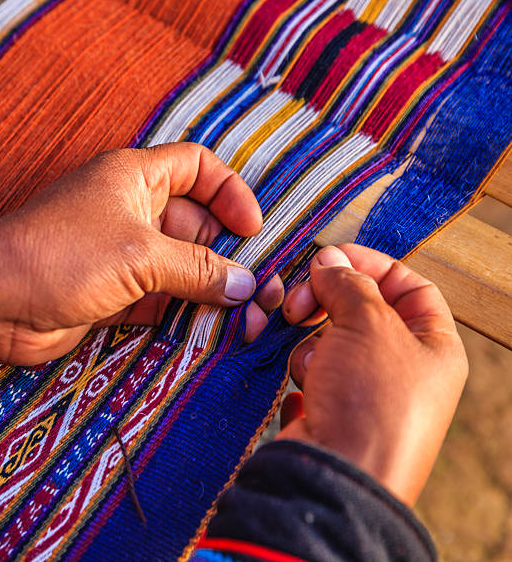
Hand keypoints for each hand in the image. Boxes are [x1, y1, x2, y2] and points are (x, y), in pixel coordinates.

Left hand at [0, 143, 282, 366]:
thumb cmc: (62, 256)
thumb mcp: (140, 254)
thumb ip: (197, 268)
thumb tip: (245, 284)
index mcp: (137, 178)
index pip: (197, 167)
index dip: (229, 192)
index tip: (252, 227)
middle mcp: (134, 211)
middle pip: (197, 224)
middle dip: (227, 252)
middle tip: (257, 286)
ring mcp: (126, 254)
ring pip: (182, 266)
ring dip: (210, 289)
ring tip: (243, 316)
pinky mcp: (118, 293)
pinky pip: (164, 298)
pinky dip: (186, 313)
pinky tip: (212, 330)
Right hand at [278, 244, 466, 505]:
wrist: (336, 475)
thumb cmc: (372, 402)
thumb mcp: (369, 323)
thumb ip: (349, 283)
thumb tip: (328, 261)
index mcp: (433, 346)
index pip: (407, 285)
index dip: (369, 265)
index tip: (329, 257)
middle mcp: (403, 367)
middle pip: (361, 309)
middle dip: (327, 302)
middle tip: (299, 303)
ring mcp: (365, 390)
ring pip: (330, 338)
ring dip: (312, 345)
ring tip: (313, 368)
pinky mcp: (332, 408)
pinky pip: (312, 369)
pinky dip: (304, 374)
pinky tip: (307, 394)